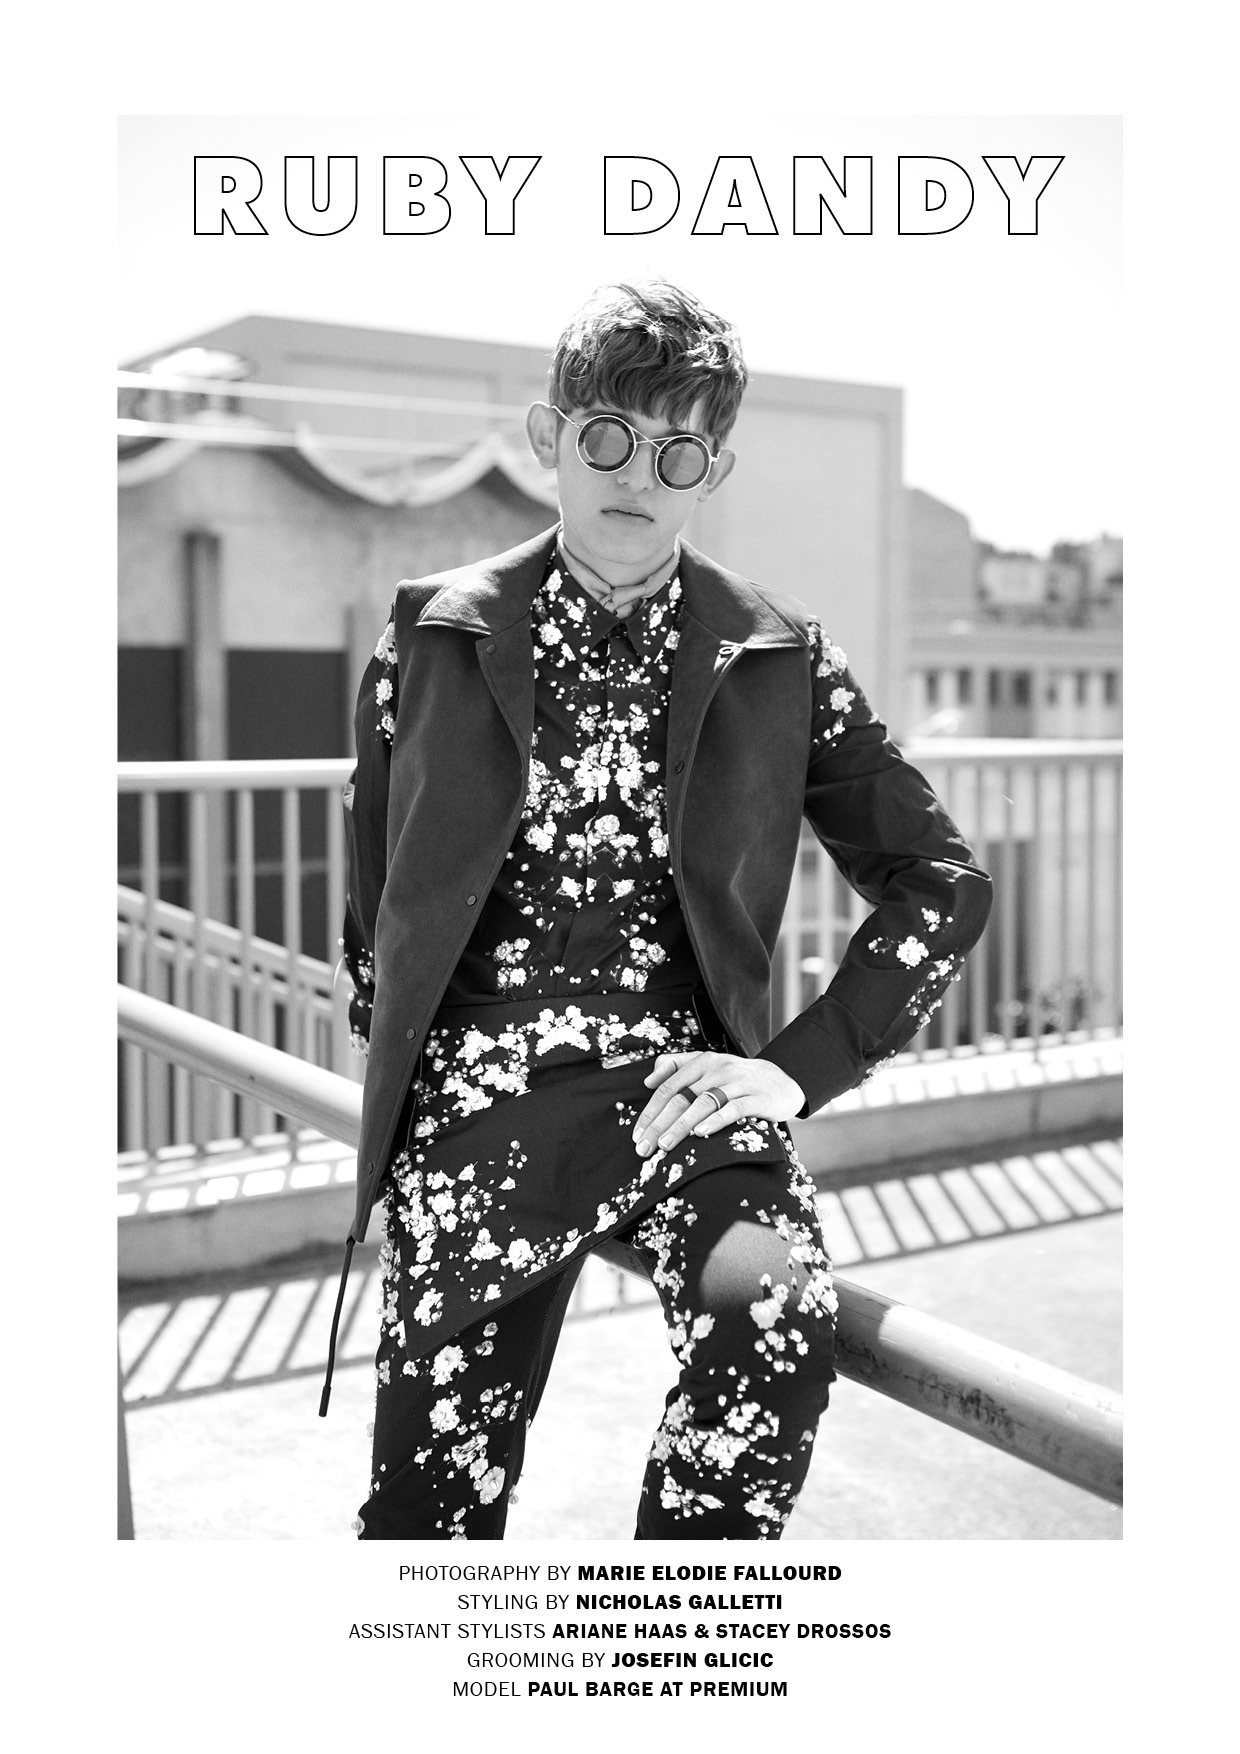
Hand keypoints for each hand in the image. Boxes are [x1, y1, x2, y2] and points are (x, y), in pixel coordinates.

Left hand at [632, 1052, 805, 1157]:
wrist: (782, 1081)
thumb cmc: (737, 1078)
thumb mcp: (708, 1066)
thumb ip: (676, 1066)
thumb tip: (648, 1081)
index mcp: (702, 1061)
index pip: (669, 1086)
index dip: (650, 1111)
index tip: (637, 1134)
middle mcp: (719, 1068)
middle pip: (682, 1097)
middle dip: (659, 1124)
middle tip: (644, 1148)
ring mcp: (739, 1083)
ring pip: (703, 1104)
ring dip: (681, 1126)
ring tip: (665, 1145)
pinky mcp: (757, 1098)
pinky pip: (733, 1110)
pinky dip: (716, 1121)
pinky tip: (700, 1134)